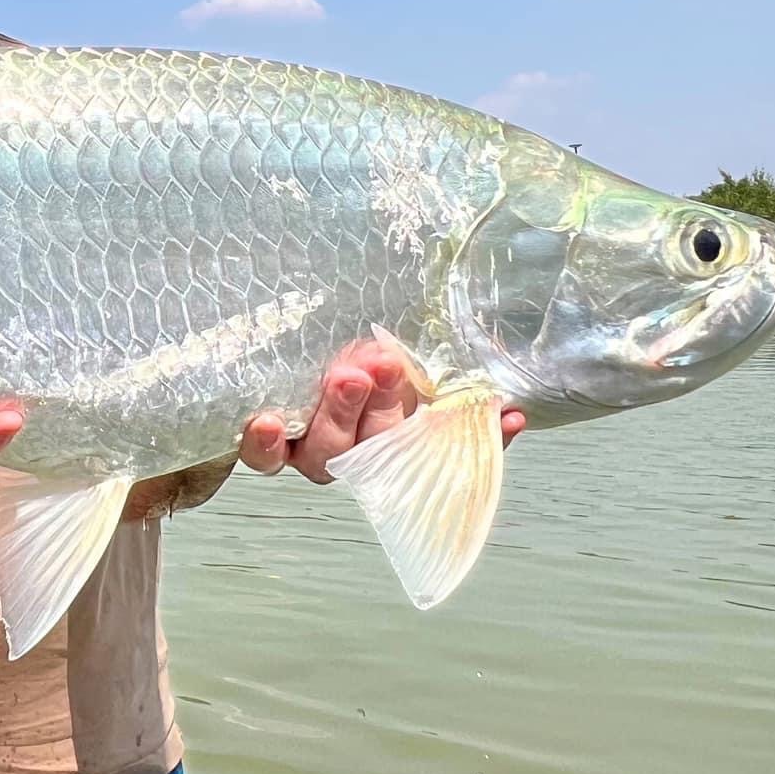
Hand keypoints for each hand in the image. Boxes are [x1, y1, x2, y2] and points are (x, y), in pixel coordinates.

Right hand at [236, 339, 526, 483]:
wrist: (379, 357)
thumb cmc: (324, 349)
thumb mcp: (309, 339)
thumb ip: (307, 338)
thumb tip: (313, 316)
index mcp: (291, 433)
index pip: (267, 451)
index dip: (265, 442)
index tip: (269, 421)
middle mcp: (331, 452)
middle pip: (329, 448)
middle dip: (342, 409)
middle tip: (355, 373)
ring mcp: (383, 457)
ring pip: (382, 454)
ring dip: (392, 412)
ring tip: (398, 369)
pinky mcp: (433, 457)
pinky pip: (459, 456)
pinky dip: (487, 438)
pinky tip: (509, 417)